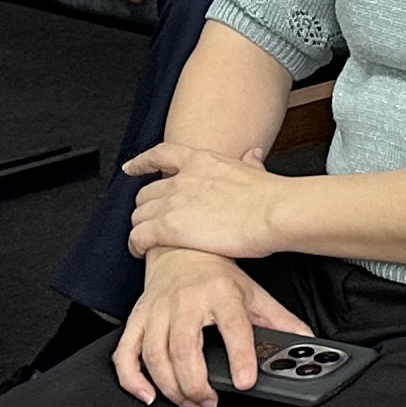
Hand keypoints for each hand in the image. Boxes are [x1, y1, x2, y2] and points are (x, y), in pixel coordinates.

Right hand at [110, 245, 297, 406]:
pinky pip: (125, 353)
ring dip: (170, 387)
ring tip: (190, 402)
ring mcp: (157, 310)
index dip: (240, 356)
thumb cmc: (217, 276)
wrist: (179, 249)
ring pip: (155, 356)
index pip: (232, 326)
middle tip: (210, 401)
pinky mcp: (137, 318)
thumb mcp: (253, 293)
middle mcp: (185, 301)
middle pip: (183, 350)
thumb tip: (306, 341)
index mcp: (221, 293)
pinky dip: (132, 379)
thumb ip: (279, 320)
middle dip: (196, 384)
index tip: (245, 382)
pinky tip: (149, 396)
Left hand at [124, 149, 281, 262]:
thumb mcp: (255, 170)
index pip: (161, 155)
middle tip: (150, 221)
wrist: (273, 212)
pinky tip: (140, 251)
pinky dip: (135, 245)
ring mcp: (172, 202)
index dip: (142, 162)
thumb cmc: (270, 197)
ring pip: (139, 215)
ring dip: (140, 228)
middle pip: (146, 192)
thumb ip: (249, 162)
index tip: (131, 168)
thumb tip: (252, 155)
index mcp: (201, 161)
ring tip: (145, 241)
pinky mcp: (168, 228)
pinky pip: (138, 236)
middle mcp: (181, 179)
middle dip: (145, 208)